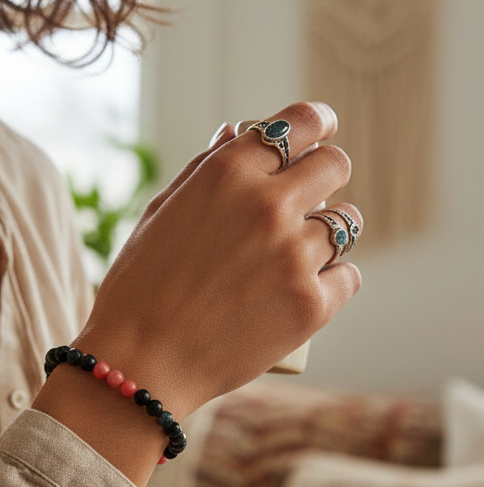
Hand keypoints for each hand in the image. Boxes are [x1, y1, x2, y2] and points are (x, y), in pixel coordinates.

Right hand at [76, 101, 363, 418]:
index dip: (315, 121)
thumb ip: (203, 169)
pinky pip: (347, 276)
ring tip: (298, 252)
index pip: (299, 121)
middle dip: (324, 174)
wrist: (140, 365)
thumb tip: (235, 132)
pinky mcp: (312, 305)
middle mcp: (268, 206)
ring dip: (328, 229)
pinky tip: (300, 289)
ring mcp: (294, 257)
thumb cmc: (138, 289)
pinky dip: (330, 280)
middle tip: (306, 196)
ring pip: (347, 222)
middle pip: (334, 166)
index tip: (319, 129)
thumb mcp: (158, 216)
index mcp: (227, 174)